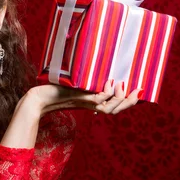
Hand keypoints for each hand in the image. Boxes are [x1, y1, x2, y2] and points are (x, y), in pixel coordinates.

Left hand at [25, 80, 142, 117]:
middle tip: (139, 90)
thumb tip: (99, 70)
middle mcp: (91, 105)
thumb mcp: (74, 83)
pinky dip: (106, 93)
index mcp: (92, 102)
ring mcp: (86, 102)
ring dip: (121, 98)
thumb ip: (87, 82)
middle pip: (116, 109)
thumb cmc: (54, 89)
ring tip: (125, 85)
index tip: (140, 92)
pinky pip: (97, 98)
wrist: (39, 97)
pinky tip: (110, 83)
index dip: (129, 102)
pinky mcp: (79, 98)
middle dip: (130, 101)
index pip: (116, 106)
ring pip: (110, 107)